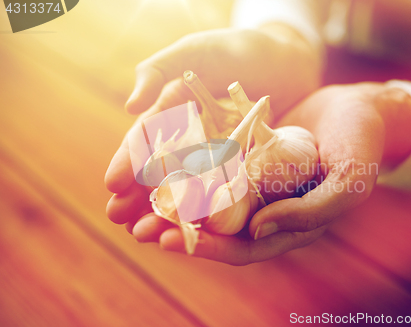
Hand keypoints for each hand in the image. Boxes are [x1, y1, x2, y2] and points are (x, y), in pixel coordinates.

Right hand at [105, 26, 321, 235]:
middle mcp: (187, 140)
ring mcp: (213, 156)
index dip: (126, 163)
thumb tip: (131, 106)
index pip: (142, 142)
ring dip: (165, 212)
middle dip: (137, 198)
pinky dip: (205, 211)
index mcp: (168, 116)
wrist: (281, 59)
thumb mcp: (191, 52)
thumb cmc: (231, 49)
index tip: (112, 184)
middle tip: (121, 221)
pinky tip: (192, 228)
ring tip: (148, 233)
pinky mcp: (239, 167)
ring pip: (184, 189)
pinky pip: (220, 192)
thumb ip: (159, 72)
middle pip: (158, 173)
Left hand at [152, 83, 410, 264]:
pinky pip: (213, 164)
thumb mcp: (346, 183)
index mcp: (288, 227)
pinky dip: (188, 166)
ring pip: (208, 198)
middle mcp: (267, 209)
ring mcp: (255, 182)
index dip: (206, 249)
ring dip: (174, 201)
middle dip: (178, 229)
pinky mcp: (247, 155)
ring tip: (135, 200)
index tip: (169, 241)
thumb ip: (308, 214)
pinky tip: (160, 161)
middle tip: (138, 228)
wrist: (361, 109)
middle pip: (216, 227)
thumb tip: (257, 233)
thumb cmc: (361, 148)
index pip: (242, 248)